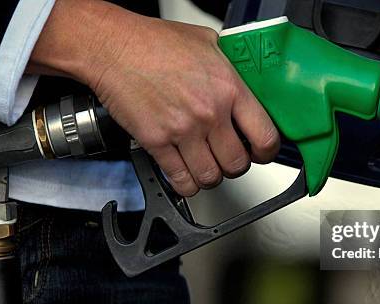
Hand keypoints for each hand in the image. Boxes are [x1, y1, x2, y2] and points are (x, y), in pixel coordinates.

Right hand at [28, 0, 279, 195]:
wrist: (113, 48)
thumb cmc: (155, 42)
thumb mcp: (208, 42)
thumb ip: (231, 66)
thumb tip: (247, 81)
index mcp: (229, 88)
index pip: (265, 137)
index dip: (266, 151)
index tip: (260, 152)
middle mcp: (209, 113)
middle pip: (237, 164)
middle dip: (235, 166)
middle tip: (228, 157)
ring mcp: (182, 131)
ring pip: (210, 177)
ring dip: (210, 176)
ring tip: (206, 166)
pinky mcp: (156, 143)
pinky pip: (180, 180)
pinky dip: (186, 184)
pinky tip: (186, 175)